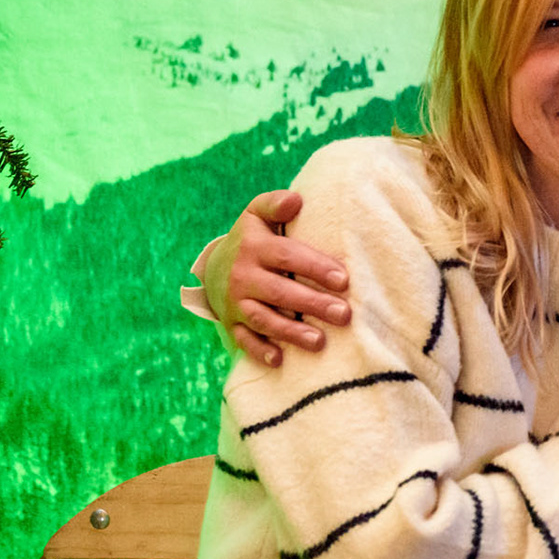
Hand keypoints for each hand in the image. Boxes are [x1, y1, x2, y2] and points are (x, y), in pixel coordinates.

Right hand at [203, 190, 352, 366]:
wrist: (213, 267)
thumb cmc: (252, 240)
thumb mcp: (256, 215)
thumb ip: (274, 204)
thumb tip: (296, 199)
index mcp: (254, 248)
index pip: (287, 256)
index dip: (314, 267)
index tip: (344, 280)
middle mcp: (242, 276)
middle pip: (280, 292)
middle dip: (313, 304)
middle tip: (345, 314)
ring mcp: (235, 303)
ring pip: (263, 319)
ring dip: (291, 332)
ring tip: (319, 341)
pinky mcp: (232, 324)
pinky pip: (244, 340)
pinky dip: (260, 351)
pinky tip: (279, 360)